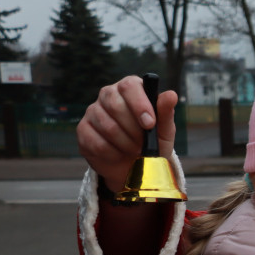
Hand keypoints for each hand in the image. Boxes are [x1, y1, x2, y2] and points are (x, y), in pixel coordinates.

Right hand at [76, 75, 177, 192]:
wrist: (137, 168)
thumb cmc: (152, 144)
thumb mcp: (164, 131)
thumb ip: (165, 113)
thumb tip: (171, 95)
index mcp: (130, 90)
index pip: (129, 86)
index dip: (139, 104)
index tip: (150, 124)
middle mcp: (109, 95)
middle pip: (115, 104)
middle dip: (134, 130)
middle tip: (144, 144)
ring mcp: (93, 111)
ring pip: (107, 126)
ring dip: (126, 144)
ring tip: (135, 151)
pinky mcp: (83, 130)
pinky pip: (96, 142)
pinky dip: (113, 153)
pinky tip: (119, 155)